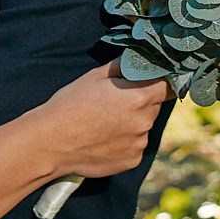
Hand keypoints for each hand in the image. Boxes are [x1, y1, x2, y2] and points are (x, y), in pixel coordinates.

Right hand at [36, 59, 170, 180]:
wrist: (50, 142)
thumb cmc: (70, 105)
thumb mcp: (94, 76)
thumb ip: (123, 66)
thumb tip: (139, 58)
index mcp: (139, 97)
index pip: (168, 85)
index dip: (161, 81)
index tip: (152, 81)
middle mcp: (144, 122)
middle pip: (155, 106)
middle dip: (141, 101)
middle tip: (115, 102)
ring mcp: (139, 143)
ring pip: (144, 126)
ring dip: (133, 122)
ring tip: (104, 122)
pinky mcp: (132, 160)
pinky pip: (135, 145)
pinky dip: (125, 141)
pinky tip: (103, 139)